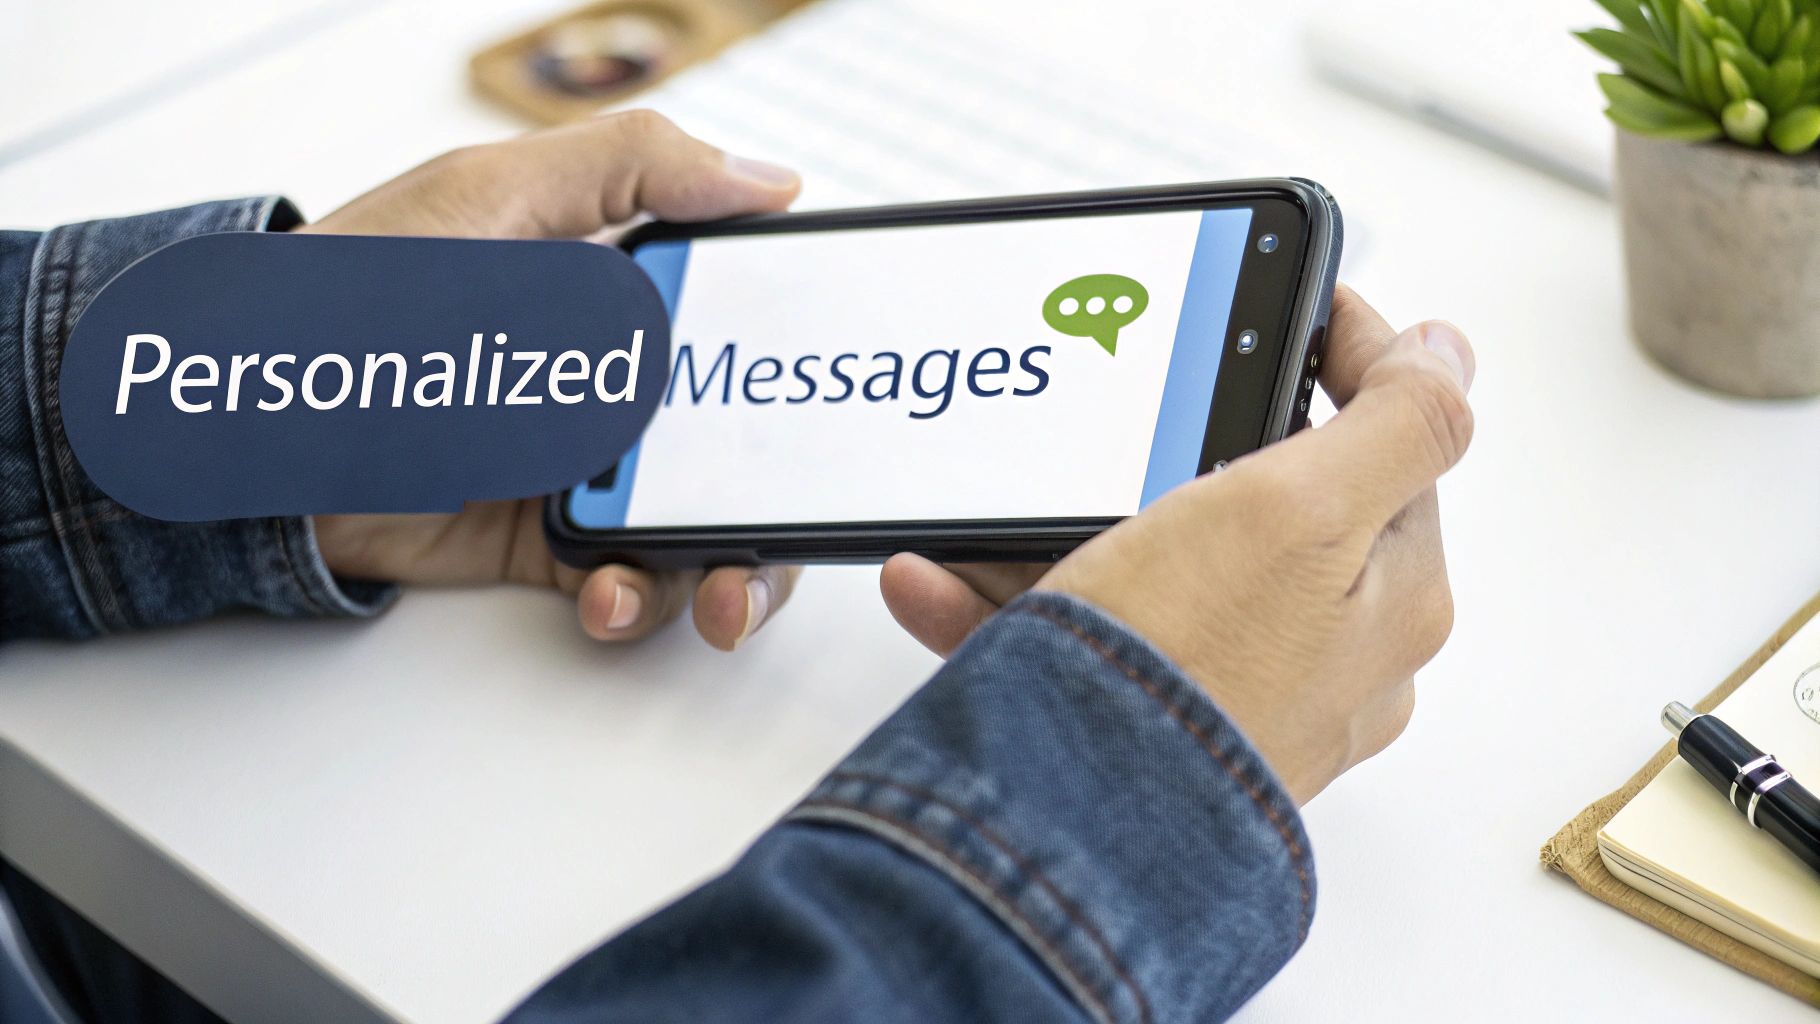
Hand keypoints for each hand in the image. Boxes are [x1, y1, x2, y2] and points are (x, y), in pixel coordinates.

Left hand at [303, 111, 804, 649]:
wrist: (238, 426)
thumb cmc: (350, 291)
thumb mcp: (490, 196)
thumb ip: (633, 167)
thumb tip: (769, 179)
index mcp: (624, 289)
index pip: (745, 326)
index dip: (796, 363)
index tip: (828, 397)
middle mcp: (620, 382)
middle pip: (746, 449)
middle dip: (782, 503)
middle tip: (784, 535)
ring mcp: (589, 468)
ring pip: (703, 529)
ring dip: (725, 570)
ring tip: (712, 596)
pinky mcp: (546, 541)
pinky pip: (625, 579)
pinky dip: (634, 598)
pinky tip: (607, 593)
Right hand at [881, 286, 1474, 801]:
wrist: (1070, 833)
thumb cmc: (1192, 675)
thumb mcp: (1307, 508)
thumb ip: (1400, 420)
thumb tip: (1454, 353)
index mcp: (1392, 595)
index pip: (1391, 443)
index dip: (1345, 358)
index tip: (1297, 307)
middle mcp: (1331, 654)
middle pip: (1261, 504)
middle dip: (1173, 452)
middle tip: (1117, 421)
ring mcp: (1242, 695)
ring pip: (1157, 572)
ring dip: (1065, 530)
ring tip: (991, 515)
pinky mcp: (1156, 731)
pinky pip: (1082, 640)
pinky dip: (1010, 604)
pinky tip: (944, 583)